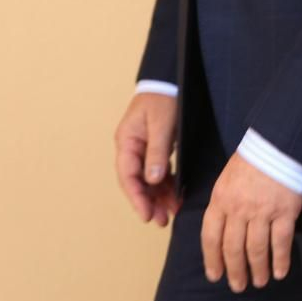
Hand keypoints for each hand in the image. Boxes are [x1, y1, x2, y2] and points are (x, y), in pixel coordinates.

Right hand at [114, 92, 180, 225]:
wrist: (170, 79)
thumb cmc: (164, 98)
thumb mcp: (162, 124)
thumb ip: (156, 152)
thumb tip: (152, 180)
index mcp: (126, 142)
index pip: (128, 176)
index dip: (137, 198)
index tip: (146, 215)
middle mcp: (131, 147)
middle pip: (137, 182)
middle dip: (148, 202)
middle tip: (161, 221)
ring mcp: (142, 148)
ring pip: (148, 179)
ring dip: (158, 196)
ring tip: (170, 213)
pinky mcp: (154, 147)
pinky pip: (158, 170)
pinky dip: (166, 183)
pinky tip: (175, 195)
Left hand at [201, 153, 301, 291]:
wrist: (281, 141)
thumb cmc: (254, 157)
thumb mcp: (228, 177)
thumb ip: (223, 202)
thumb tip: (222, 227)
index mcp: (220, 199)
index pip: (211, 237)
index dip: (212, 259)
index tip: (215, 275)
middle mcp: (238, 208)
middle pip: (232, 248)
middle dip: (235, 270)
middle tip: (238, 285)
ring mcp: (262, 211)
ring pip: (256, 249)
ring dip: (257, 269)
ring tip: (260, 281)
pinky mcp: (285, 211)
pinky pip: (281, 241)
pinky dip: (280, 259)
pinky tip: (280, 270)